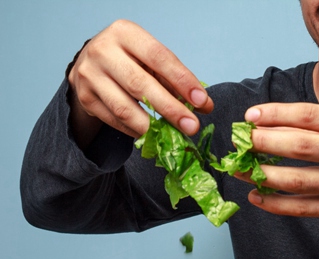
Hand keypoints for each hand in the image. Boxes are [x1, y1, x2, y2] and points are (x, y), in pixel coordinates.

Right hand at [67, 20, 212, 146]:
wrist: (92, 64)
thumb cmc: (131, 61)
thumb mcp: (152, 62)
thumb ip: (177, 81)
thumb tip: (204, 105)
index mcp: (125, 33)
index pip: (158, 57)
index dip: (182, 80)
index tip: (202, 101)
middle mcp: (103, 50)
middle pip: (140, 84)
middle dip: (170, 108)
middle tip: (192, 126)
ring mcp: (89, 74)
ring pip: (124, 107)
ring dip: (153, 126)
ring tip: (174, 135)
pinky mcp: (84, 97)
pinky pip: (115, 120)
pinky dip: (136, 130)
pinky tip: (152, 134)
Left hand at [237, 103, 318, 221]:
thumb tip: (271, 124)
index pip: (310, 116)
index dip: (276, 114)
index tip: (251, 116)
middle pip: (302, 147)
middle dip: (265, 142)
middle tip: (241, 141)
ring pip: (300, 181)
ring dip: (263, 175)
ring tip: (240, 170)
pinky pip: (305, 208)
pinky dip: (277, 204)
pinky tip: (257, 197)